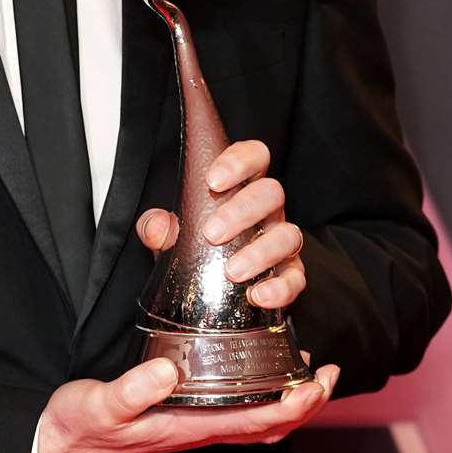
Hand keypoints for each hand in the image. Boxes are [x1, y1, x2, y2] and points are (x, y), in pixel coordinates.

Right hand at [37, 356, 338, 452]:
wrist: (58, 445)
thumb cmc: (79, 425)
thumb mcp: (100, 405)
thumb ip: (132, 390)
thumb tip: (169, 369)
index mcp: (188, 429)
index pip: (257, 423)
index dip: (294, 405)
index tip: (317, 380)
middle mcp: (198, 432)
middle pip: (268, 427)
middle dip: (304, 403)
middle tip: (326, 371)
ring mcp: (191, 428)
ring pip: (254, 421)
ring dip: (286, 400)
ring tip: (302, 367)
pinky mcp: (180, 418)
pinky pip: (233, 412)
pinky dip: (257, 395)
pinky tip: (254, 370)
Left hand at [135, 138, 305, 312]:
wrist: (205, 289)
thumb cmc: (194, 247)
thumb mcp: (171, 234)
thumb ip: (158, 226)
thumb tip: (156, 227)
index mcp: (242, 187)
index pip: (253, 157)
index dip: (238, 162)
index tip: (212, 180)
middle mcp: (267, 210)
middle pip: (271, 193)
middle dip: (242, 211)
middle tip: (212, 234)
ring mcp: (281, 241)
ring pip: (288, 235)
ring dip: (261, 253)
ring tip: (232, 272)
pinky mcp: (289, 274)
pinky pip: (295, 279)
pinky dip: (280, 288)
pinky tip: (257, 296)